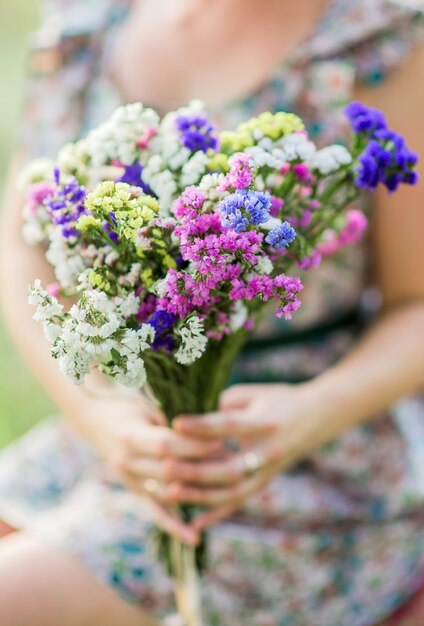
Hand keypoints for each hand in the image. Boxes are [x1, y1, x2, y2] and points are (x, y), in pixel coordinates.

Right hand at [77, 389, 221, 545]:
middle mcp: (127, 462)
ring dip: (195, 491)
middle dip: (201, 466)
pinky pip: (155, 512)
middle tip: (229, 460)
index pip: (166, 445)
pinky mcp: (134, 491)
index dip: (193, 444)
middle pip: (169, 471)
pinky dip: (174, 527)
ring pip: (166, 493)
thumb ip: (171, 421)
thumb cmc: (128, 404)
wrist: (95, 418)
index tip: (220, 438)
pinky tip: (194, 538)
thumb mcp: (148, 406)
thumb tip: (208, 429)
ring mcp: (129, 480)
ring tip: (224, 484)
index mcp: (129, 436)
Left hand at [169, 383, 322, 531]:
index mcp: (265, 423)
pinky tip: (192, 523)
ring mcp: (267, 472)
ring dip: (199, 495)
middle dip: (195, 470)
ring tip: (169, 492)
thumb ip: (221, 405)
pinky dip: (215, 514)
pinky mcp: (264, 483)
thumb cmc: (277, 399)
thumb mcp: (251, 395)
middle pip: (229, 468)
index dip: (202, 426)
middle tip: (166, 466)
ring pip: (232, 492)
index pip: (229, 426)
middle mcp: (268, 452)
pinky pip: (237, 503)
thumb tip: (188, 416)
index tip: (175, 423)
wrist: (316, 417)